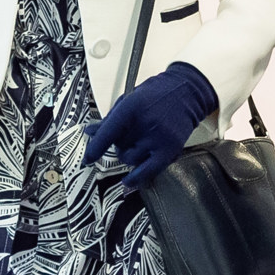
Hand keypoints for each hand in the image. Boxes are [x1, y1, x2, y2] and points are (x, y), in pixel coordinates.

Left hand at [83, 62, 217, 189]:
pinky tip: (128, 181)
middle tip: (128, 134)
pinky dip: (136, 178)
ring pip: (130, 159)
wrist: (187, 93)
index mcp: (132, 107)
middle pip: (119, 146)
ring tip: (138, 143)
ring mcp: (158, 137)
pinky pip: (148, 171)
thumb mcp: (130, 99)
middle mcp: (145, 123)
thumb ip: (110, 118)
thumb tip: (90, 132)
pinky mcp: (170, 149)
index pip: (107, 133)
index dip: (95, 148)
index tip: (87, 159)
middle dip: (119, 143)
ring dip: (128, 155)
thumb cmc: (156, 94)